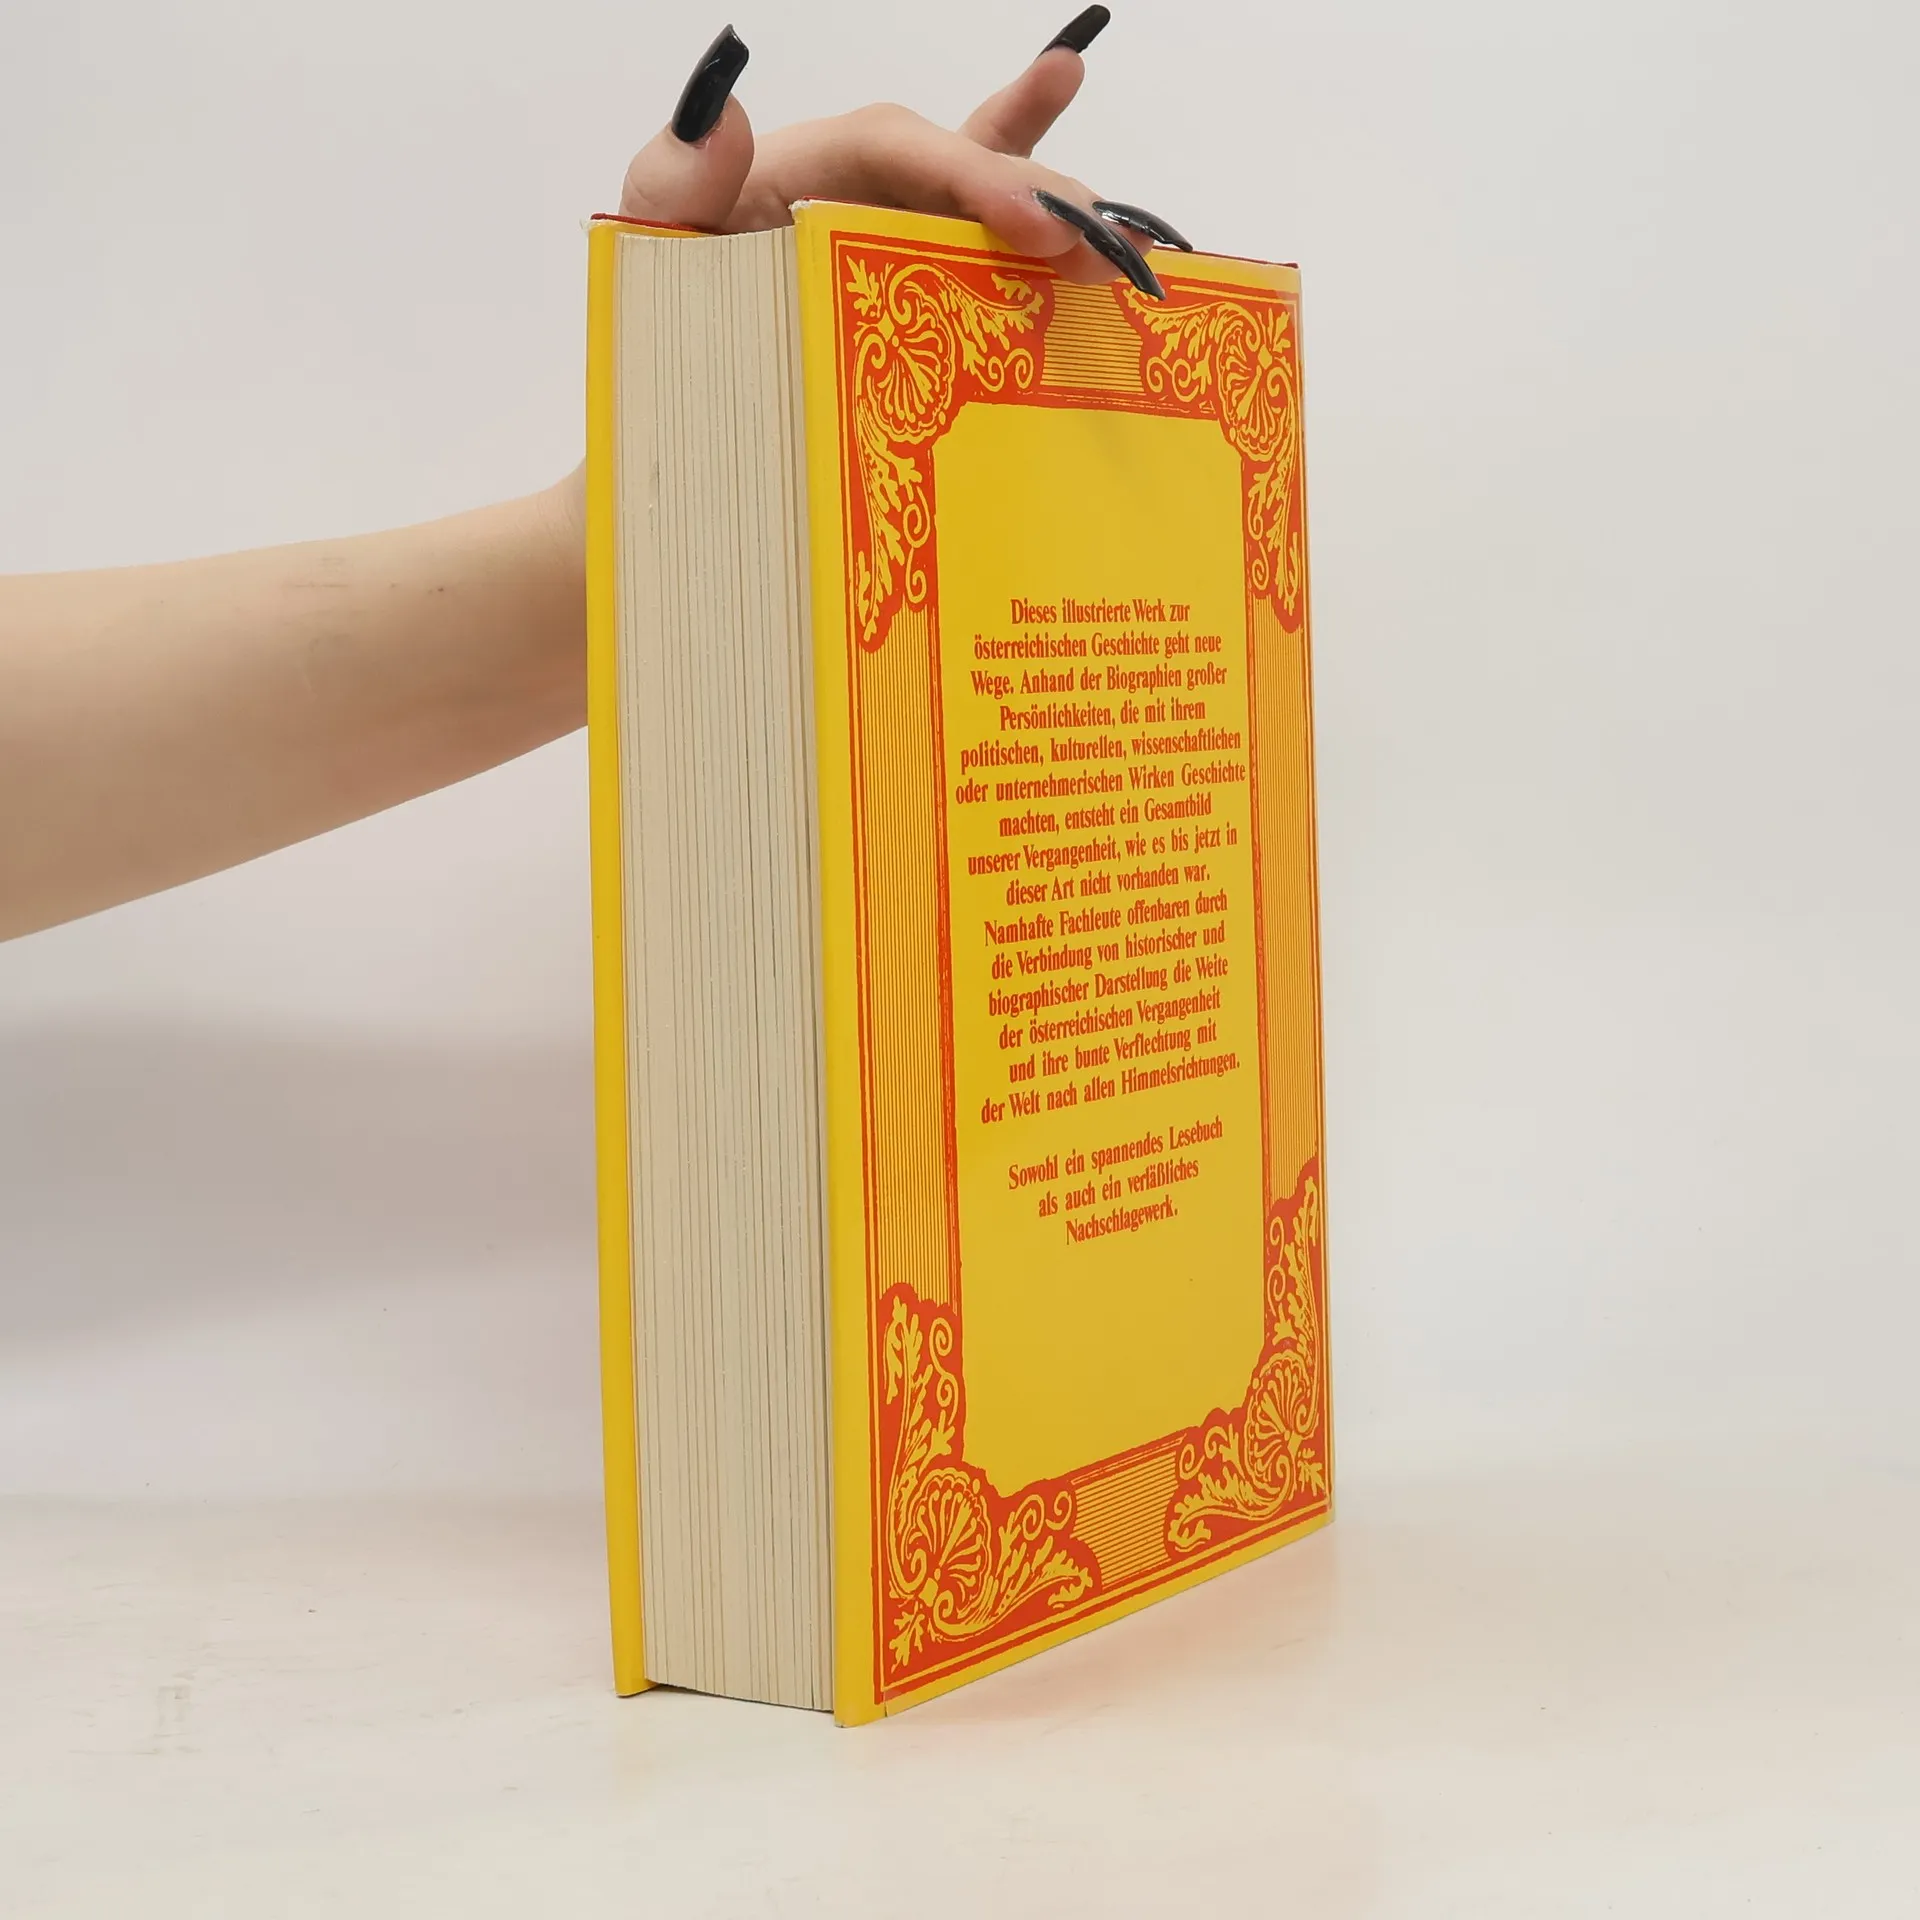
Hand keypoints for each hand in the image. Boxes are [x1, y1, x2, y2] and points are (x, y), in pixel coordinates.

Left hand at [616, 15, 1188, 297]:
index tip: (1036, 228)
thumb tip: (724, 115)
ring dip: (1059, 216)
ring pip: (983, 211)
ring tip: (1117, 237)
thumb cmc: (656, 352)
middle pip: (959, 173)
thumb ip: (673, 183)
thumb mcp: (649, 259)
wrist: (661, 456)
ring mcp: (882, 249)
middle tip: (1096, 249)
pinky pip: (978, 254)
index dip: (975, 176)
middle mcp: (851, 200)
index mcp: (796, 179)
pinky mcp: (905, 302)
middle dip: (1037, 200)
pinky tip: (1096, 222)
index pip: (899, 153)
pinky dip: (1036, 230)